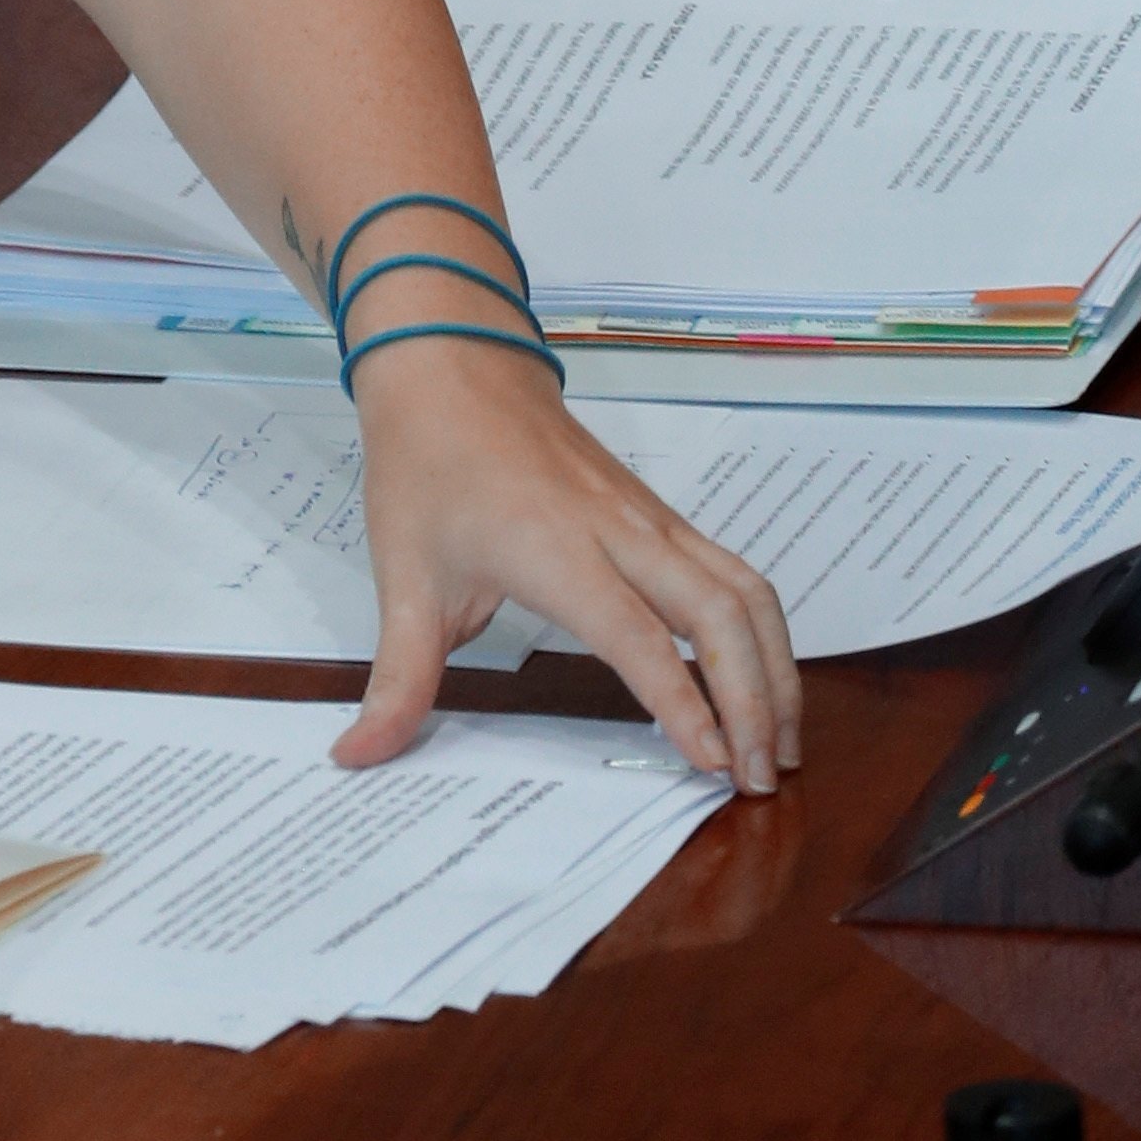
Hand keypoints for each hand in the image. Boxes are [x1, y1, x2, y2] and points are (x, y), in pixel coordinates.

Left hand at [336, 342, 799, 795]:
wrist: (448, 359)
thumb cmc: (426, 462)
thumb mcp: (402, 577)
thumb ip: (398, 680)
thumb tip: (360, 756)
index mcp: (556, 549)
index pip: (638, 636)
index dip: (683, 702)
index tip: (715, 767)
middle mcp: (619, 530)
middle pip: (719, 613)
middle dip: (754, 700)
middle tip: (761, 781)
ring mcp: (647, 517)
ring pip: (742, 588)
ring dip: (773, 666)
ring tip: (780, 745)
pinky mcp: (658, 514)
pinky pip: (732, 570)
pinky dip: (759, 630)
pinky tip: (759, 680)